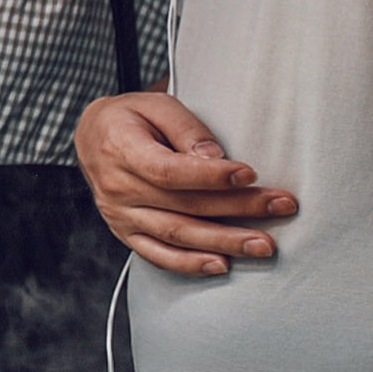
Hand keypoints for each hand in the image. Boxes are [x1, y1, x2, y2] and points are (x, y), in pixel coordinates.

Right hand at [74, 91, 292, 276]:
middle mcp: (118, 189)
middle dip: (238, 208)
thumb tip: (216, 157)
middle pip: (183, 205)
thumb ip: (185, 127)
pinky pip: (158, 255)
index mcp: (122, 151)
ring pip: (177, 234)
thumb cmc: (130, 118)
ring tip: (264, 244)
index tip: (250, 174)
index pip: (169, 171)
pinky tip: (222, 265)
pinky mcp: (127, 233)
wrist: (91, 138)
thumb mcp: (155, 105)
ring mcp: (121, 216)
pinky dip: (190, 264)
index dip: (211, 176)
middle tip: (281, 207)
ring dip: (224, 242)